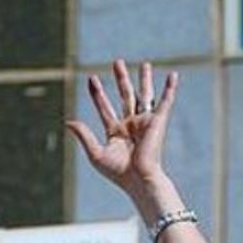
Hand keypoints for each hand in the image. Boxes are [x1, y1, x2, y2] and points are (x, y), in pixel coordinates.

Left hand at [66, 59, 178, 211]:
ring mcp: (145, 122)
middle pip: (125, 96)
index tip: (92, 79)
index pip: (105, 108)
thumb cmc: (119, 173)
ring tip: (145, 64)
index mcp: (116, 132)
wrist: (140, 179)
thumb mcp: (96, 153)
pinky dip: (170, 89)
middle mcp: (131, 125)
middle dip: (121, 80)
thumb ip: (84, 135)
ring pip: (144, 95)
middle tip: (117, 63)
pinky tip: (174, 76)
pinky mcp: (158, 122)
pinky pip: (165, 102)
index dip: (98, 94)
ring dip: (144, 80)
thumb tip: (68, 121)